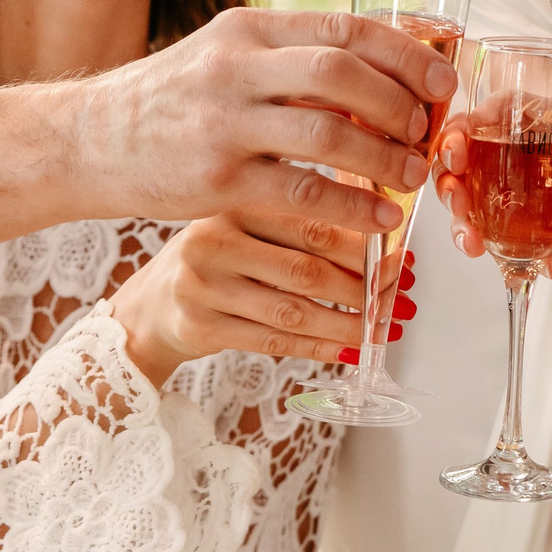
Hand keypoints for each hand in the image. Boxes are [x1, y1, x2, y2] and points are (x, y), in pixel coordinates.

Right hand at [70, 7, 460, 234]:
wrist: (89, 140)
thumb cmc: (172, 100)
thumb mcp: (226, 55)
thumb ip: (290, 58)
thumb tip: (376, 72)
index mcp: (248, 27)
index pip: (343, 27)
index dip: (405, 52)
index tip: (442, 80)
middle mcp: (235, 66)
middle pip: (342, 72)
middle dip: (400, 102)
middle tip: (428, 130)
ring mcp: (224, 123)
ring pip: (329, 132)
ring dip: (385, 156)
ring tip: (413, 175)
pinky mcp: (217, 180)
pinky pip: (302, 193)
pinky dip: (352, 206)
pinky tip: (379, 218)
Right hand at [108, 209, 417, 383]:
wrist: (150, 307)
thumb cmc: (217, 259)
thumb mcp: (248, 223)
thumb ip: (304, 219)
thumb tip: (385, 231)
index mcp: (234, 204)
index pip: (312, 224)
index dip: (365, 246)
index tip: (402, 258)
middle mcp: (214, 241)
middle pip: (307, 269)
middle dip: (364, 288)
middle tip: (399, 298)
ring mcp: (204, 287)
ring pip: (295, 311)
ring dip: (349, 323)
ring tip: (383, 328)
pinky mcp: (201, 327)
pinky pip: (275, 341)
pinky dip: (320, 346)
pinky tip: (350, 348)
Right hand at [431, 115, 551, 276]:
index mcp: (515, 119)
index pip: (476, 118)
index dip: (457, 135)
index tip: (458, 155)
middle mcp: (496, 152)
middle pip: (455, 162)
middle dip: (448, 185)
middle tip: (457, 204)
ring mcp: (498, 189)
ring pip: (464, 204)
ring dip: (461, 225)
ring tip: (473, 244)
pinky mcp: (509, 222)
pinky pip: (498, 241)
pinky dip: (515, 261)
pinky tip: (542, 267)